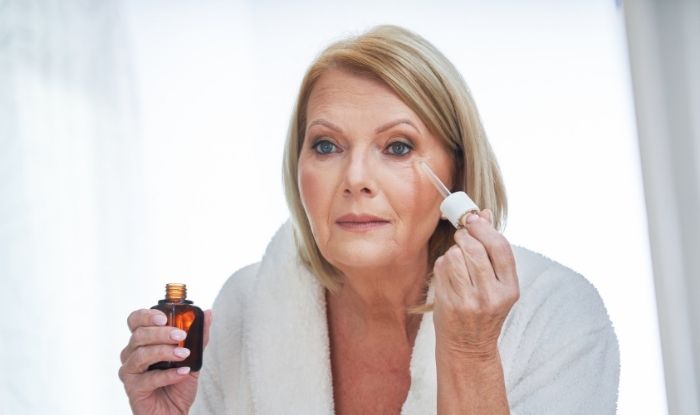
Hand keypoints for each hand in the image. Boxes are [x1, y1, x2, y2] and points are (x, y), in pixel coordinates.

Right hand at [118, 308, 212, 414]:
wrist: (175, 412)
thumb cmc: (178, 385)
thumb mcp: (192, 357)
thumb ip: (198, 336)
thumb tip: (208, 313)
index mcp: (143, 342)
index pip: (136, 321)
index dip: (146, 316)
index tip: (165, 317)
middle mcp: (132, 354)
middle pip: (139, 335)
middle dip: (161, 333)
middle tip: (181, 335)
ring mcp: (130, 372)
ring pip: (141, 355)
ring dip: (164, 352)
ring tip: (184, 355)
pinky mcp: (133, 389)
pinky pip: (148, 379)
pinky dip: (167, 375)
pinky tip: (181, 373)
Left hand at [433, 209, 518, 358]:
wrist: (469, 346)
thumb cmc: (485, 311)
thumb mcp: (498, 285)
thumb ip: (493, 251)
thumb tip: (484, 214)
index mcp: (510, 289)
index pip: (500, 247)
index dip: (485, 228)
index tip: (474, 219)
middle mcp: (491, 295)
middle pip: (474, 247)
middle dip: (465, 236)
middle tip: (462, 236)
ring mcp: (469, 300)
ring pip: (455, 255)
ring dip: (453, 251)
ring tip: (458, 262)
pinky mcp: (448, 302)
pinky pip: (442, 267)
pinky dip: (443, 264)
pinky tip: (449, 275)